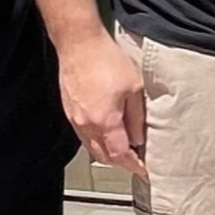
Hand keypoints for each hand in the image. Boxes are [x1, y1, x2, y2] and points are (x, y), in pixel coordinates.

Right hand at [60, 33, 147, 177]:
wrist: (79, 44)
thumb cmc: (107, 61)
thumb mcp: (134, 88)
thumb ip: (137, 118)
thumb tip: (140, 138)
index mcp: (105, 122)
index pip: (120, 154)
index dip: (134, 165)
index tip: (145, 170)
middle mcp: (86, 125)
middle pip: (104, 156)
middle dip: (121, 162)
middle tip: (137, 162)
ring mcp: (75, 119)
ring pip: (91, 147)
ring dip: (107, 153)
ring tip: (124, 150)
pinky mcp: (69, 111)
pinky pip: (83, 136)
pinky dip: (96, 142)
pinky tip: (107, 135)